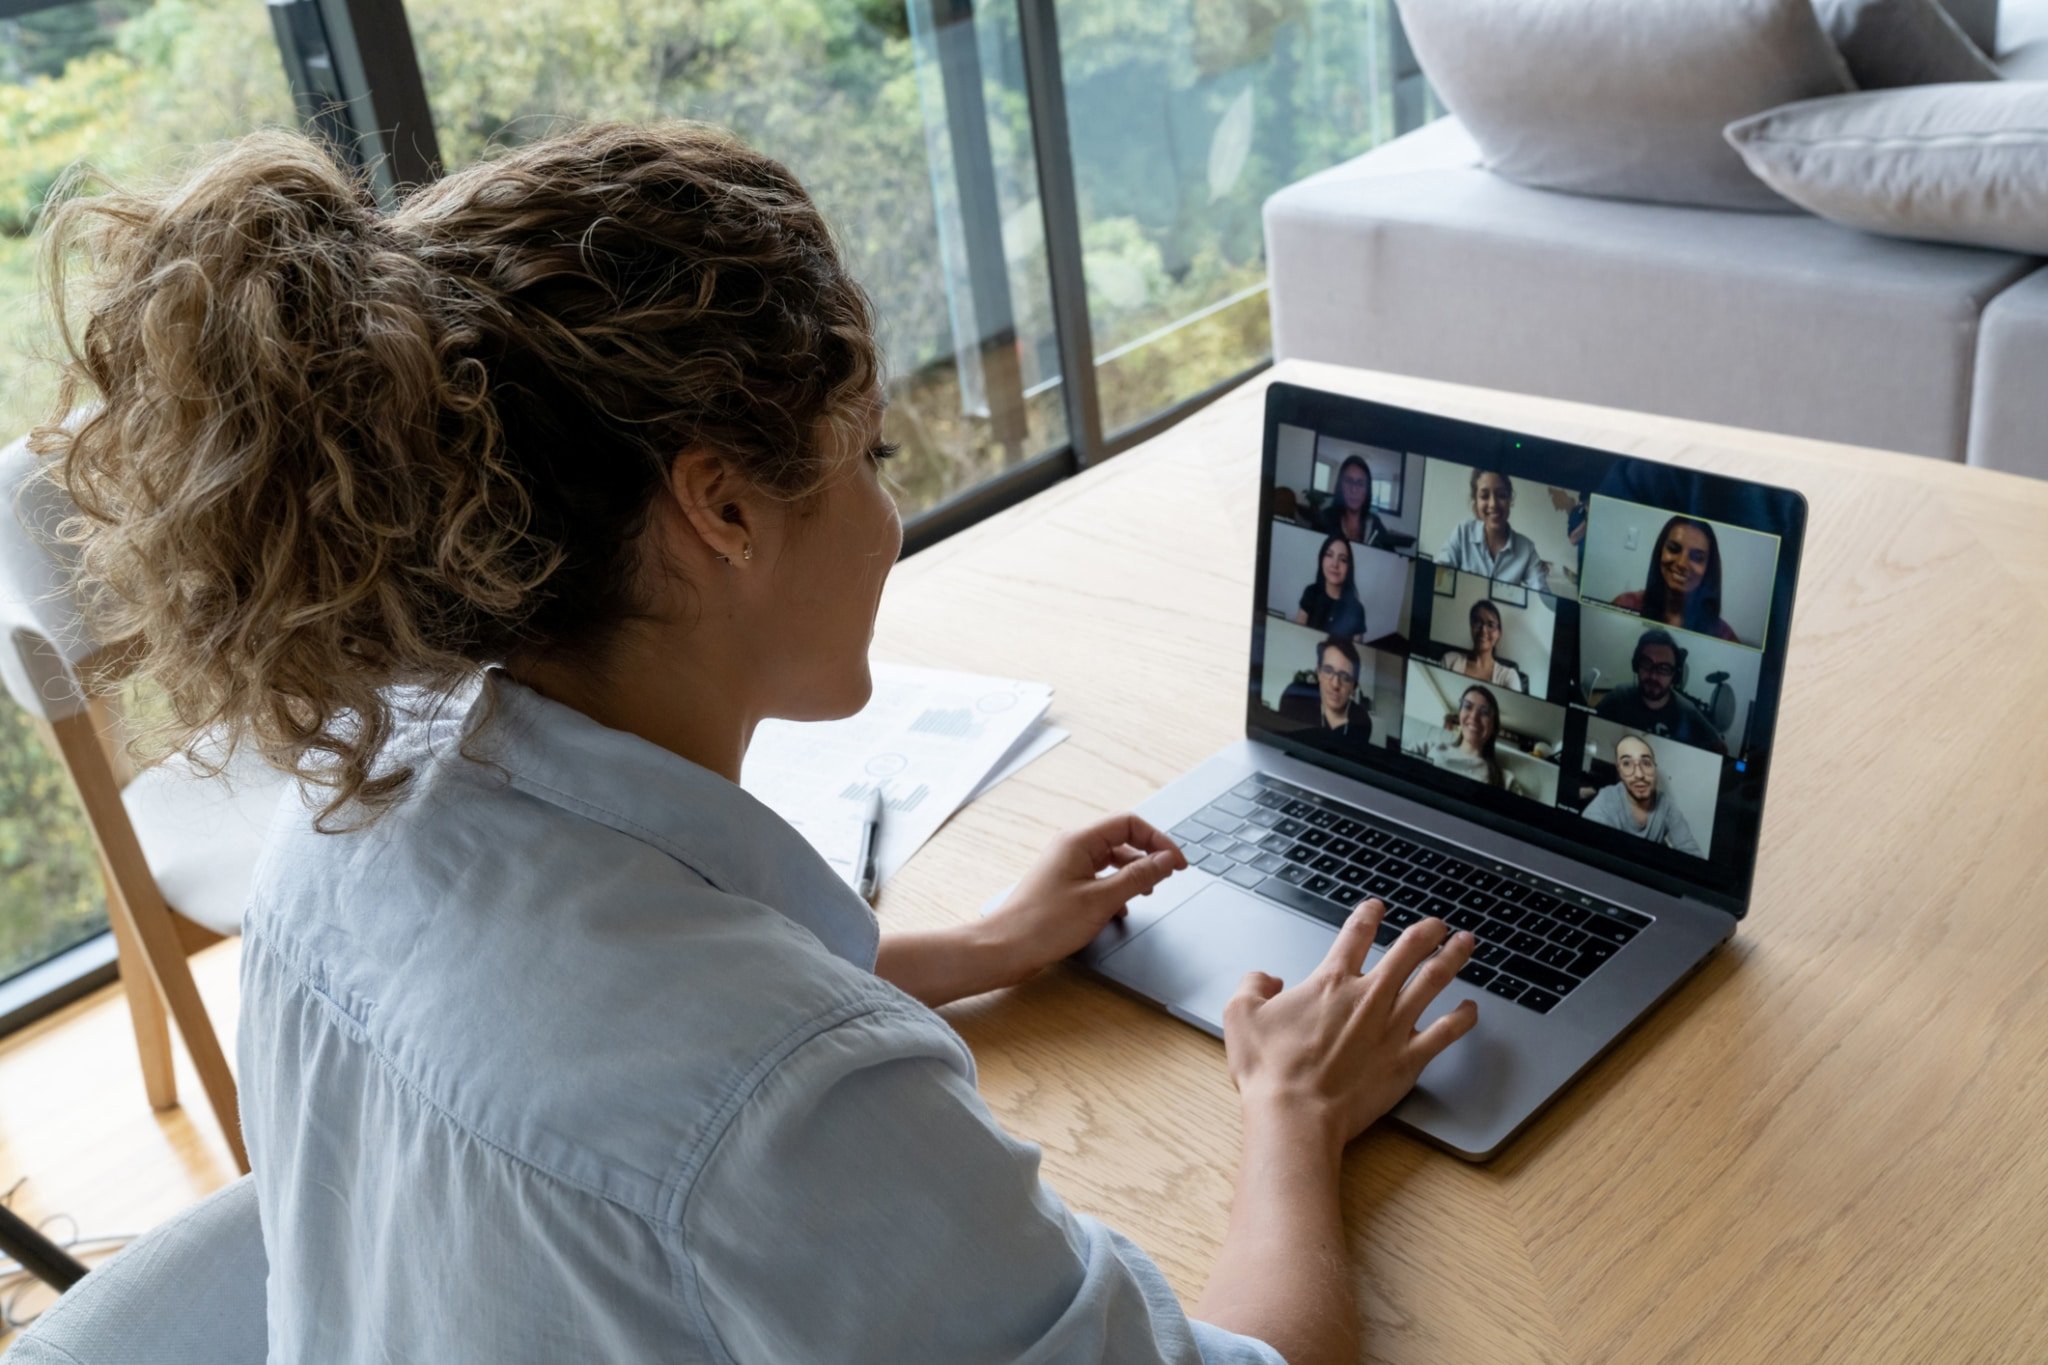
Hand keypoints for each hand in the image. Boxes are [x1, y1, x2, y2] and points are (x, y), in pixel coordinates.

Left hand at [979, 812, 1187, 988]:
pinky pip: (1098, 877)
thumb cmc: (1044, 924)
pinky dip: (1115, 889)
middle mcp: (1071, 847)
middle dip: (1148, 857)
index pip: (1129, 824)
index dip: (1158, 841)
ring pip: (1111, 860)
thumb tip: (1167, 861)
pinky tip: (1121, 910)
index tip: (1176, 863)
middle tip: (1168, 878)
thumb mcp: (1102, 900)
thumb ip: (1138, 877)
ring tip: (1147, 894)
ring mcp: (1066, 866)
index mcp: (1079, 841)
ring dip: (1133, 875)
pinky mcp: (1063, 885)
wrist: (1005, 948)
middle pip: (1121, 840)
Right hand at [1223, 900, 1477, 1153]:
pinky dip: (1462, 1019)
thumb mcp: (1240, 1015)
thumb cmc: (1270, 1070)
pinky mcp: (1408, 1060)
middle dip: (1425, 932)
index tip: (1376, 908)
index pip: (1355, 936)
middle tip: (1436, 924)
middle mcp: (1368, 997)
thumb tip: (1266, 978)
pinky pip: (1445, 1033)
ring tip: (1464, 944)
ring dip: (1451, 959)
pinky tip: (1471, 1009)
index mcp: (1330, 982)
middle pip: (1407, 952)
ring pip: (1432, 982)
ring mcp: (1393, 1027)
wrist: (1297, 1114)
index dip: (1367, 916)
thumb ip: (1252, 985)